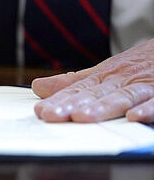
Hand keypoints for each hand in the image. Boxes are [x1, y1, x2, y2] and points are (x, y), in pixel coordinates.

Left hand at [31, 39, 153, 122]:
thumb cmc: (139, 62)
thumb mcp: (104, 70)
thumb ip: (73, 82)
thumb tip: (38, 87)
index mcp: (104, 76)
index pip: (77, 90)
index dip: (58, 100)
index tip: (40, 111)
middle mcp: (121, 79)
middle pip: (94, 94)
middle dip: (72, 104)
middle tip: (51, 115)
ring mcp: (143, 84)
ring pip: (121, 96)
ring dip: (102, 107)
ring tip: (82, 117)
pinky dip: (148, 108)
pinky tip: (134, 117)